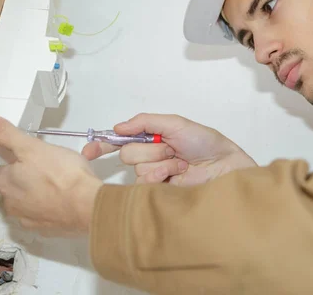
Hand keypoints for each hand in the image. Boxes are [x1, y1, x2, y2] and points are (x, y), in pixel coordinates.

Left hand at [0, 114, 101, 236]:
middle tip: (58, 166)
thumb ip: (8, 134)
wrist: (88, 205)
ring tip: (67, 181)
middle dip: (36, 175)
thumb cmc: (62, 176)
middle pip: (21, 184)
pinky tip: (70, 197)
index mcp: (6, 183)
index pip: (7, 167)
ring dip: (46, 191)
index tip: (41, 155)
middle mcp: (13, 204)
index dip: (24, 159)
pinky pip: (49, 213)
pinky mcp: (48, 228)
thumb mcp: (33, 146)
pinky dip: (57, 206)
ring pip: (35, 199)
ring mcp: (30, 219)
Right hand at [82, 113, 256, 185]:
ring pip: (138, 169)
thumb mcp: (175, 123)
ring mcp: (156, 175)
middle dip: (150, 148)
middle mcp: (151, 156)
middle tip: (172, 148)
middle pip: (128, 153)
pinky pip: (146, 184)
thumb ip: (145, 122)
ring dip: (160, 162)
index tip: (88, 150)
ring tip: (180, 162)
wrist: (224, 165)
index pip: (121, 141)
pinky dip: (161, 175)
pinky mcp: (160, 191)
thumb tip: (118, 126)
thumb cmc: (206, 142)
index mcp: (152, 138)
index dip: (102, 145)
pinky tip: (177, 174)